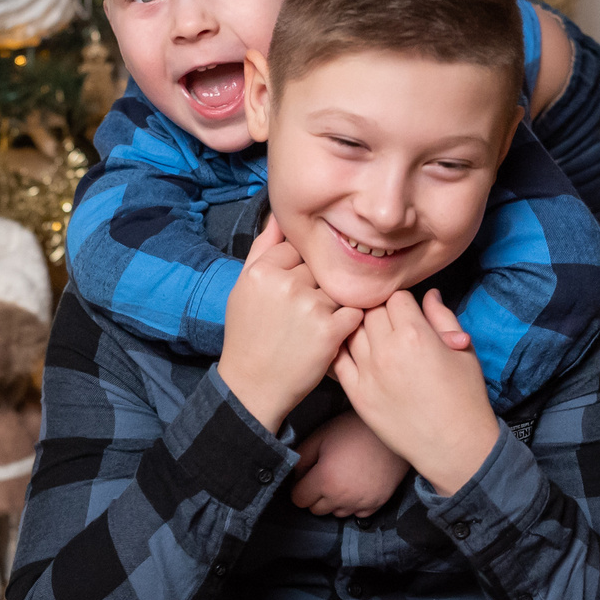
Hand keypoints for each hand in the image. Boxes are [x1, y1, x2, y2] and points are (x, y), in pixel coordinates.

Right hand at [216, 218, 363, 430]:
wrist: (253, 385)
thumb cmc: (248, 335)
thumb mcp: (244, 287)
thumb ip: (263, 248)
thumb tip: (280, 214)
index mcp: (262, 271)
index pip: (299, 248)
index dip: (300, 270)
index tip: (293, 290)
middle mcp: (286, 283)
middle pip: (321, 267)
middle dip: (319, 284)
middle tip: (304, 310)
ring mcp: (310, 306)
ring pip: (340, 287)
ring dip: (336, 302)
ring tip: (317, 323)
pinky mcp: (330, 330)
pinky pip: (356, 310)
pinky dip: (350, 321)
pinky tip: (334, 333)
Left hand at [291, 411, 410, 517]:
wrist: (392, 431)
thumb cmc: (354, 429)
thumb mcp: (321, 435)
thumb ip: (301, 457)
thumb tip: (295, 475)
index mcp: (325, 480)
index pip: (299, 499)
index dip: (299, 487)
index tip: (307, 476)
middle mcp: (342, 497)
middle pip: (316, 510)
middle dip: (315, 495)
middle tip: (324, 475)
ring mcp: (361, 503)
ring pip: (336, 513)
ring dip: (334, 501)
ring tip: (342, 478)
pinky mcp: (377, 504)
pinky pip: (356, 513)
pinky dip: (353, 503)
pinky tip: (357, 485)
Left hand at [333, 290, 497, 496]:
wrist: (453, 445)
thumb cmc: (464, 397)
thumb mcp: (463, 351)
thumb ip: (442, 318)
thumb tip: (430, 294)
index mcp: (416, 335)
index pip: (396, 298)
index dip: (404, 302)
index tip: (409, 313)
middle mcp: (387, 351)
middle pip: (370, 311)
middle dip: (381, 312)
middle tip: (392, 325)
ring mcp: (368, 374)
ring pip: (351, 331)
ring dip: (361, 330)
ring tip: (375, 339)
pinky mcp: (357, 395)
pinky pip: (338, 361)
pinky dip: (343, 351)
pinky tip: (356, 353)